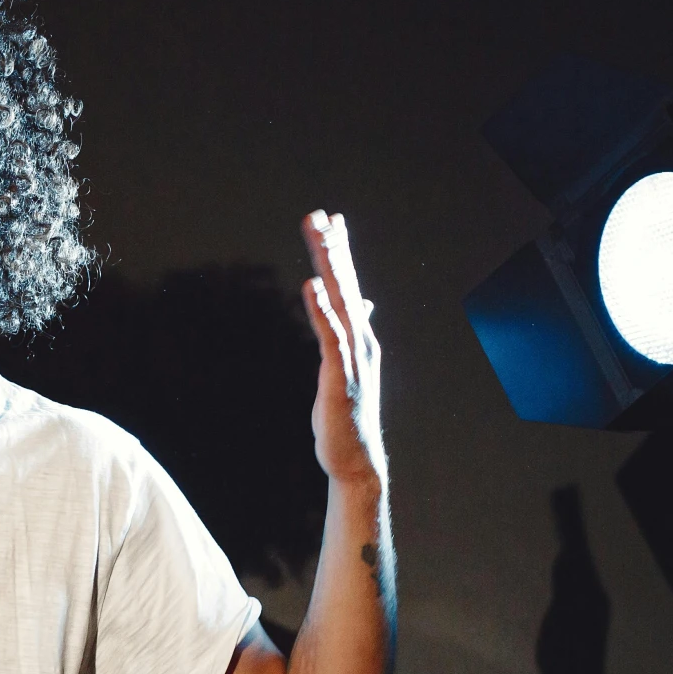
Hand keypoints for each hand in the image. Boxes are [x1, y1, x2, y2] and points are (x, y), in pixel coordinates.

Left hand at [299, 209, 384, 486]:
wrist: (356, 459)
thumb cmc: (347, 415)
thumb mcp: (347, 367)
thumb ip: (350, 334)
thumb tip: (362, 305)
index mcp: (360, 336)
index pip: (349, 284)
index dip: (340, 251)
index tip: (331, 220)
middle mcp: (361, 339)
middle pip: (345, 283)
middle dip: (334, 248)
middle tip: (322, 214)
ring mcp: (353, 355)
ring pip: (340, 301)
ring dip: (329, 267)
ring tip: (319, 236)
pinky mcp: (339, 373)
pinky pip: (329, 335)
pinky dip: (320, 309)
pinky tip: (310, 286)